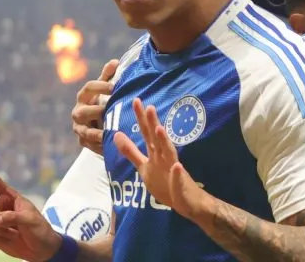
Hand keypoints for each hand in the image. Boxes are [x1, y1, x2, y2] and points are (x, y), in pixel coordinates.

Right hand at [0, 156, 61, 261]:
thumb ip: (13, 217)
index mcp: (10, 197)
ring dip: (1, 231)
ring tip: (16, 234)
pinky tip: (11, 240)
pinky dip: (0, 240)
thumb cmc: (40, 230)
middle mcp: (1, 207)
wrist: (42, 250)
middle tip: (8, 223)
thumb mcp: (31, 220)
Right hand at [72, 59, 117, 154]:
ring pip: (84, 131)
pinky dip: (98, 146)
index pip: (88, 88)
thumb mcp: (105, 89)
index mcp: (84, 96)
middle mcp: (78, 112)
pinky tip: (109, 147)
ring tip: (106, 134)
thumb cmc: (102, 101)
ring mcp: (79, 128)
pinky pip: (89, 145)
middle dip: (94, 111)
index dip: (100, 87)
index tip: (114, 87)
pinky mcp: (83, 141)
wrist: (95, 123)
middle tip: (107, 111)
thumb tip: (115, 62)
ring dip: (95, 133)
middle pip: (82, 112)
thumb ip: (108, 76)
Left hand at [113, 98, 205, 219]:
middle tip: (149, 106)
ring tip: (160, 129)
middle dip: (153, 123)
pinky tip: (177, 166)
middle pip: (157, 139)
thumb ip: (130, 151)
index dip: (141, 118)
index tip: (136, 101)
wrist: (188, 202)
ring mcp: (173, 171)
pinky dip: (177, 173)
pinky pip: (178, 179)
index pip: (147, 133)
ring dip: (164, 142)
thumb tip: (116, 134)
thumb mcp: (144, 166)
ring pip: (169, 154)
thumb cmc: (167, 182)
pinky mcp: (180, 186)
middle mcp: (165, 158)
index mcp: (155, 154)